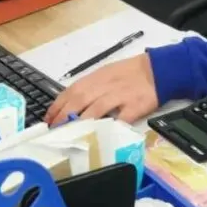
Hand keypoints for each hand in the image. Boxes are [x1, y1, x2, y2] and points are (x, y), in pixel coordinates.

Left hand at [45, 55, 159, 124]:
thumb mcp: (107, 73)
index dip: (58, 105)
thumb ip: (91, 87)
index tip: (48, 120)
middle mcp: (106, 86)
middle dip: (64, 116)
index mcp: (97, 77)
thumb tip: (70, 105)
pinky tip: (99, 136)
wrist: (158, 70)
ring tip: (70, 135)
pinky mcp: (135, 106)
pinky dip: (109, 127)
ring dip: (81, 122)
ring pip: (96, 109)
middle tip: (55, 131)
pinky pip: (121, 118)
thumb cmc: (130, 72)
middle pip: (80, 100)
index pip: (72, 91)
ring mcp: (120, 96)